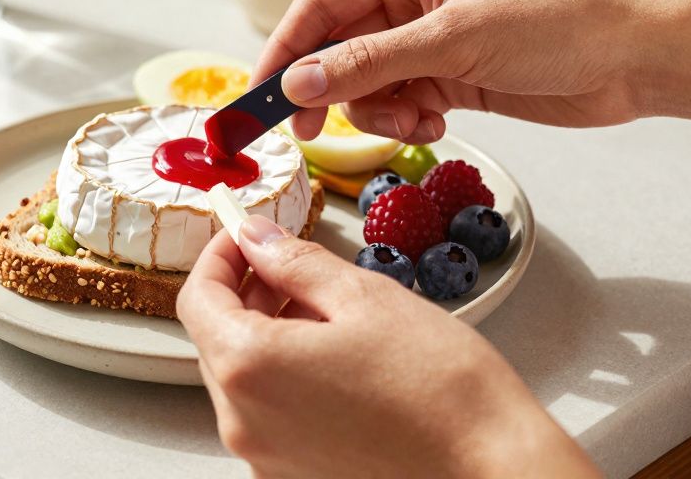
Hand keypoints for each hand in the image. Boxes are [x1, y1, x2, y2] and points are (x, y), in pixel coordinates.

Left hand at [177, 216, 598, 477]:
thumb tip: (254, 237)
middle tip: (291, 263)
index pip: (198, 299)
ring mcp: (265, 456)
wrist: (492, 469)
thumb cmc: (441, 389)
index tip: (243, 234)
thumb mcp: (364, 297)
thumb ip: (294, 262)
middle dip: (246, 293)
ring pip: (243, 376)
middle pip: (215, 339)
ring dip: (267, 333)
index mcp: (250, 367)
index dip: (218, 257)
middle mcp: (243, 421)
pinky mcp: (292, 475)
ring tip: (326, 310)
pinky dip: (285, 375)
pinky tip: (334, 356)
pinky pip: (268, 412)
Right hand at [254, 0, 685, 142]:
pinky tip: (436, 123)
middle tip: (308, 133)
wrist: (632, 59)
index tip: (259, 94)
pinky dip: (405, 121)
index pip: (318, 4)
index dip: (283, 49)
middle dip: (326, 91)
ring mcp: (427, 41)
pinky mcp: (448, 77)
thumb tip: (299, 85)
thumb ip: (369, 63)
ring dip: (375, 112)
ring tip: (412, 121)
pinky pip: (398, 103)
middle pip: (335, 48)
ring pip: (364, 84)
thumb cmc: (554, 24)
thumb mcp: (451, 41)